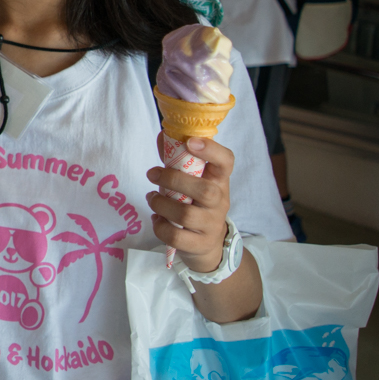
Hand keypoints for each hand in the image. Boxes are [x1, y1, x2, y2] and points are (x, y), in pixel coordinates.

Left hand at [145, 134, 233, 271]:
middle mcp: (220, 202)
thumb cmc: (195, 203)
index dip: (211, 150)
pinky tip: (156, 219)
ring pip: (186, 214)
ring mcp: (211, 225)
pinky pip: (176, 236)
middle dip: (173, 180)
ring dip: (160, 203)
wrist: (208, 244)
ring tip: (151, 197)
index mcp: (219, 181)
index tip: (190, 141)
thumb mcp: (191, 181)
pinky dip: (159, 226)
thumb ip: (177, 159)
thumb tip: (162, 135)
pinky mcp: (199, 244)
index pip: (226, 162)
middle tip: (152, 173)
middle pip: (204, 191)